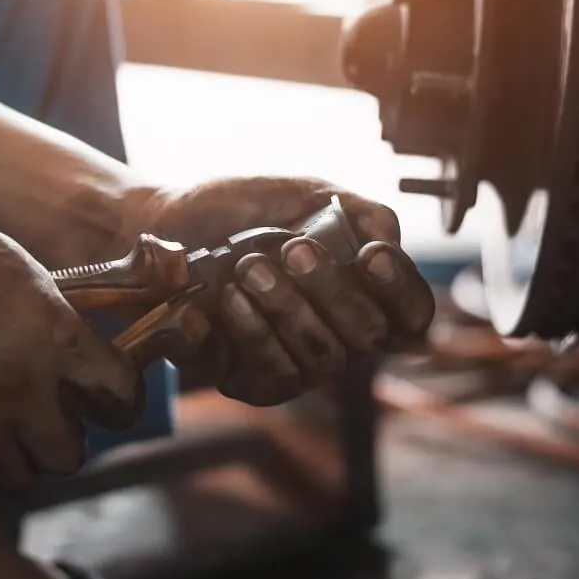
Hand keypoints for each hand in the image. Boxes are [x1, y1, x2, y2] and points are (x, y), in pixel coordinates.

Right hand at [0, 195, 142, 499]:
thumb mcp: (6, 259)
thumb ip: (45, 307)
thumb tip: (67, 327)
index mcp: (54, 335)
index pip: (120, 395)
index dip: (117, 401)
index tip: (104, 398)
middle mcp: (23, 388)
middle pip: (70, 454)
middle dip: (57, 436)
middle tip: (33, 414)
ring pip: (18, 476)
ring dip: (6, 455)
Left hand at [139, 177, 434, 405]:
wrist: (166, 225)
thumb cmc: (242, 210)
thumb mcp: (304, 194)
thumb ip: (358, 213)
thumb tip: (389, 243)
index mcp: (364, 291)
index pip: (412, 311)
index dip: (400, 288)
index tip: (370, 255)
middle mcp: (342, 336)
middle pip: (370, 336)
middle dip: (334, 291)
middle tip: (295, 249)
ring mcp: (303, 365)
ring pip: (324, 358)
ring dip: (289, 308)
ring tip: (250, 266)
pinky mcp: (258, 384)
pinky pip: (273, 373)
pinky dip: (254, 331)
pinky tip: (232, 297)